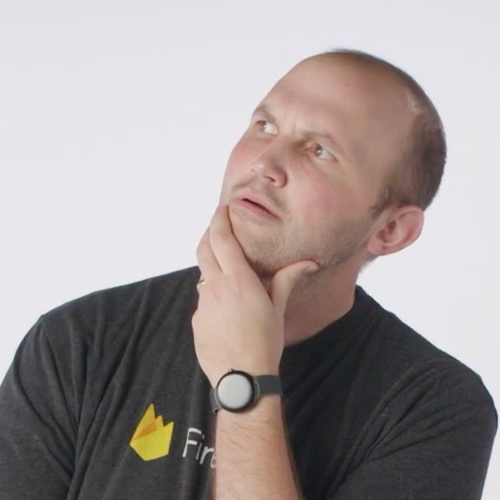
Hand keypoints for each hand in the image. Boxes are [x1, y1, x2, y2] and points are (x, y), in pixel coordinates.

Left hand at [192, 205, 317, 386]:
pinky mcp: (196, 320)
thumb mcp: (277, 308)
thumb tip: (310, 263)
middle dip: (209, 234)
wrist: (242, 378)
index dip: (218, 220)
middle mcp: (215, 287)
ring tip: (229, 274)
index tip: (221, 209)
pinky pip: (203, 299)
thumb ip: (288, 279)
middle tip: (218, 228)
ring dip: (212, 267)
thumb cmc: (265, 342)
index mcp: (238, 281)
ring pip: (203, 275)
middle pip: (203, 249)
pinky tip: (227, 310)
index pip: (221, 239)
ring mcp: (202, 304)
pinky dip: (212, 294)